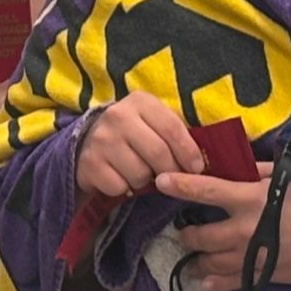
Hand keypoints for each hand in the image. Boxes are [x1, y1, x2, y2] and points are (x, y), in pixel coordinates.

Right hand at [74, 90, 203, 196]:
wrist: (89, 141)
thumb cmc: (134, 133)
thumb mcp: (153, 123)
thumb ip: (175, 133)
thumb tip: (201, 162)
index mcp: (139, 101)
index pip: (172, 127)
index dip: (189, 151)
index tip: (196, 168)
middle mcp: (118, 116)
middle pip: (158, 153)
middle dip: (171, 171)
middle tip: (171, 177)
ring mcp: (101, 139)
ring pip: (140, 174)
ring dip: (145, 181)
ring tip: (139, 172)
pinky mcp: (89, 162)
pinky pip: (120, 187)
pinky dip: (124, 189)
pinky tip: (120, 177)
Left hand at [157, 163, 290, 290]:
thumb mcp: (287, 176)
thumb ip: (255, 171)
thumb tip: (234, 165)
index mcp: (249, 198)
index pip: (204, 191)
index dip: (179, 185)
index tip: (160, 181)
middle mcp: (244, 229)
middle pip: (199, 235)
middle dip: (185, 233)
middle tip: (183, 229)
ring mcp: (252, 256)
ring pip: (209, 262)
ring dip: (196, 257)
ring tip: (193, 253)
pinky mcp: (262, 274)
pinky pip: (228, 283)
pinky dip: (212, 282)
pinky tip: (205, 280)